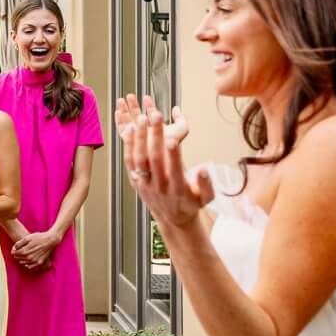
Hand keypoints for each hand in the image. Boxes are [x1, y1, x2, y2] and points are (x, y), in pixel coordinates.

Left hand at [12, 229, 59, 270]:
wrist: (50, 240)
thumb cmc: (38, 237)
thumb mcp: (27, 238)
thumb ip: (19, 243)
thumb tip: (14, 248)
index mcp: (26, 251)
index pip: (15, 254)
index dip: (13, 252)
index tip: (13, 250)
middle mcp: (30, 258)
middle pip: (19, 258)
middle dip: (16, 255)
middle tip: (16, 252)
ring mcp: (35, 261)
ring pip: (24, 263)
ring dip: (21, 260)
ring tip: (21, 256)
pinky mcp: (40, 263)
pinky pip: (30, 267)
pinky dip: (27, 265)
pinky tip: (27, 261)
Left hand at [115, 95, 211, 234]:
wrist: (172, 219)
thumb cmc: (190, 203)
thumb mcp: (205, 198)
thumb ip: (206, 185)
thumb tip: (204, 170)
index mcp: (179, 190)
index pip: (175, 171)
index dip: (174, 155)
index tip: (173, 139)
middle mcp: (160, 187)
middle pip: (154, 159)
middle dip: (155, 136)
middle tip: (156, 115)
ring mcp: (146, 184)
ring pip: (139, 159)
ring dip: (140, 137)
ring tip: (142, 117)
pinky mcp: (136, 180)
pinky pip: (130, 162)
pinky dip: (128, 145)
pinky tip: (130, 128)